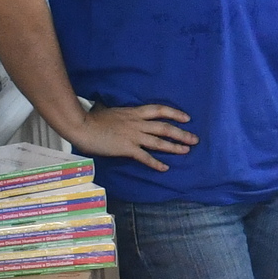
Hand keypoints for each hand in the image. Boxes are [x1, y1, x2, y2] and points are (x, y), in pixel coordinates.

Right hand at [67, 102, 196, 170]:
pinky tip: (165, 168)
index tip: (187, 118)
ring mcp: (133, 136)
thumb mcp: (111, 110)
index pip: (160, 110)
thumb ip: (122, 113)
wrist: (82, 126)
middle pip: (165, 127)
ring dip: (174, 147)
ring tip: (187, 151)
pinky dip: (156, 163)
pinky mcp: (127, 148)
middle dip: (182, 134)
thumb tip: (121, 112)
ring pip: (159, 142)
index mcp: (134, 112)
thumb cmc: (93, 118)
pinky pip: (145, 157)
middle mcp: (137, 123)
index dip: (175, 113)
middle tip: (195, 139)